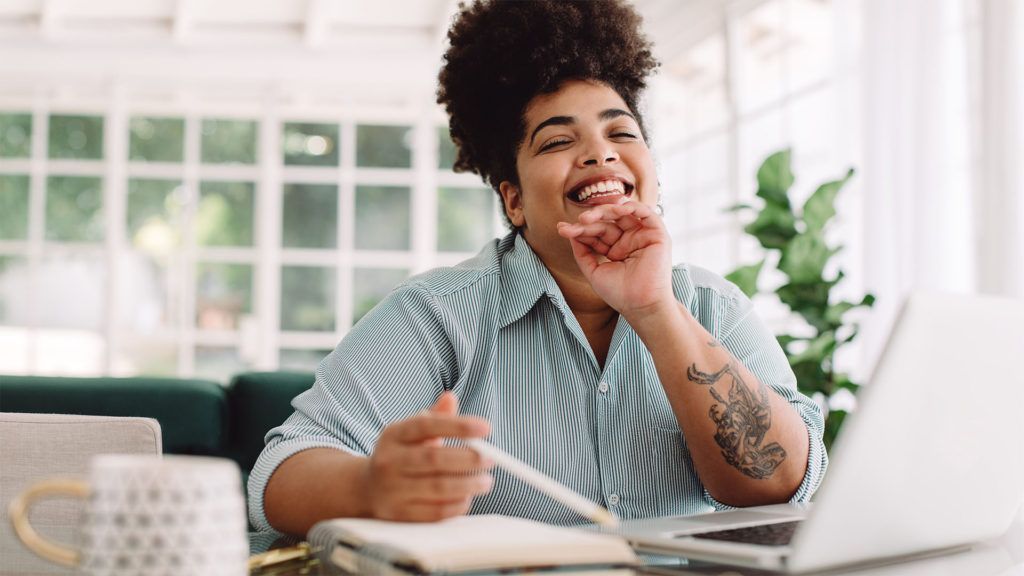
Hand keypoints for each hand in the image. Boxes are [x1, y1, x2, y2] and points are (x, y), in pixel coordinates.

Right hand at [365, 392, 493, 521]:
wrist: (367, 489)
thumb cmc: (401, 455)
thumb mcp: (411, 433)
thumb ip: (434, 417)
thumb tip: (451, 398)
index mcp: (394, 435)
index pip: (426, 425)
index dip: (457, 426)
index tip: (486, 427)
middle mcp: (389, 461)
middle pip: (434, 458)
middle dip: (468, 459)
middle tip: (491, 459)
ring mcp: (392, 490)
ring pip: (437, 487)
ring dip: (468, 484)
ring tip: (486, 481)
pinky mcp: (399, 515)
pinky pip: (435, 512)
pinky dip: (457, 505)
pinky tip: (468, 497)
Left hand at [556, 199, 673, 318]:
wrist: (640, 306)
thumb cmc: (620, 293)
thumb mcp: (594, 271)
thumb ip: (582, 252)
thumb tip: (569, 232)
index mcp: (615, 249)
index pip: (596, 233)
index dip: (580, 230)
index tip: (562, 230)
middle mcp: (629, 241)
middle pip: (607, 223)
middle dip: (591, 220)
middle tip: (578, 221)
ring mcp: (642, 237)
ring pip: (624, 215)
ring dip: (606, 211)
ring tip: (588, 217)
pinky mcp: (657, 235)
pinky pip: (647, 214)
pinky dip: (634, 207)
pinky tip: (617, 208)